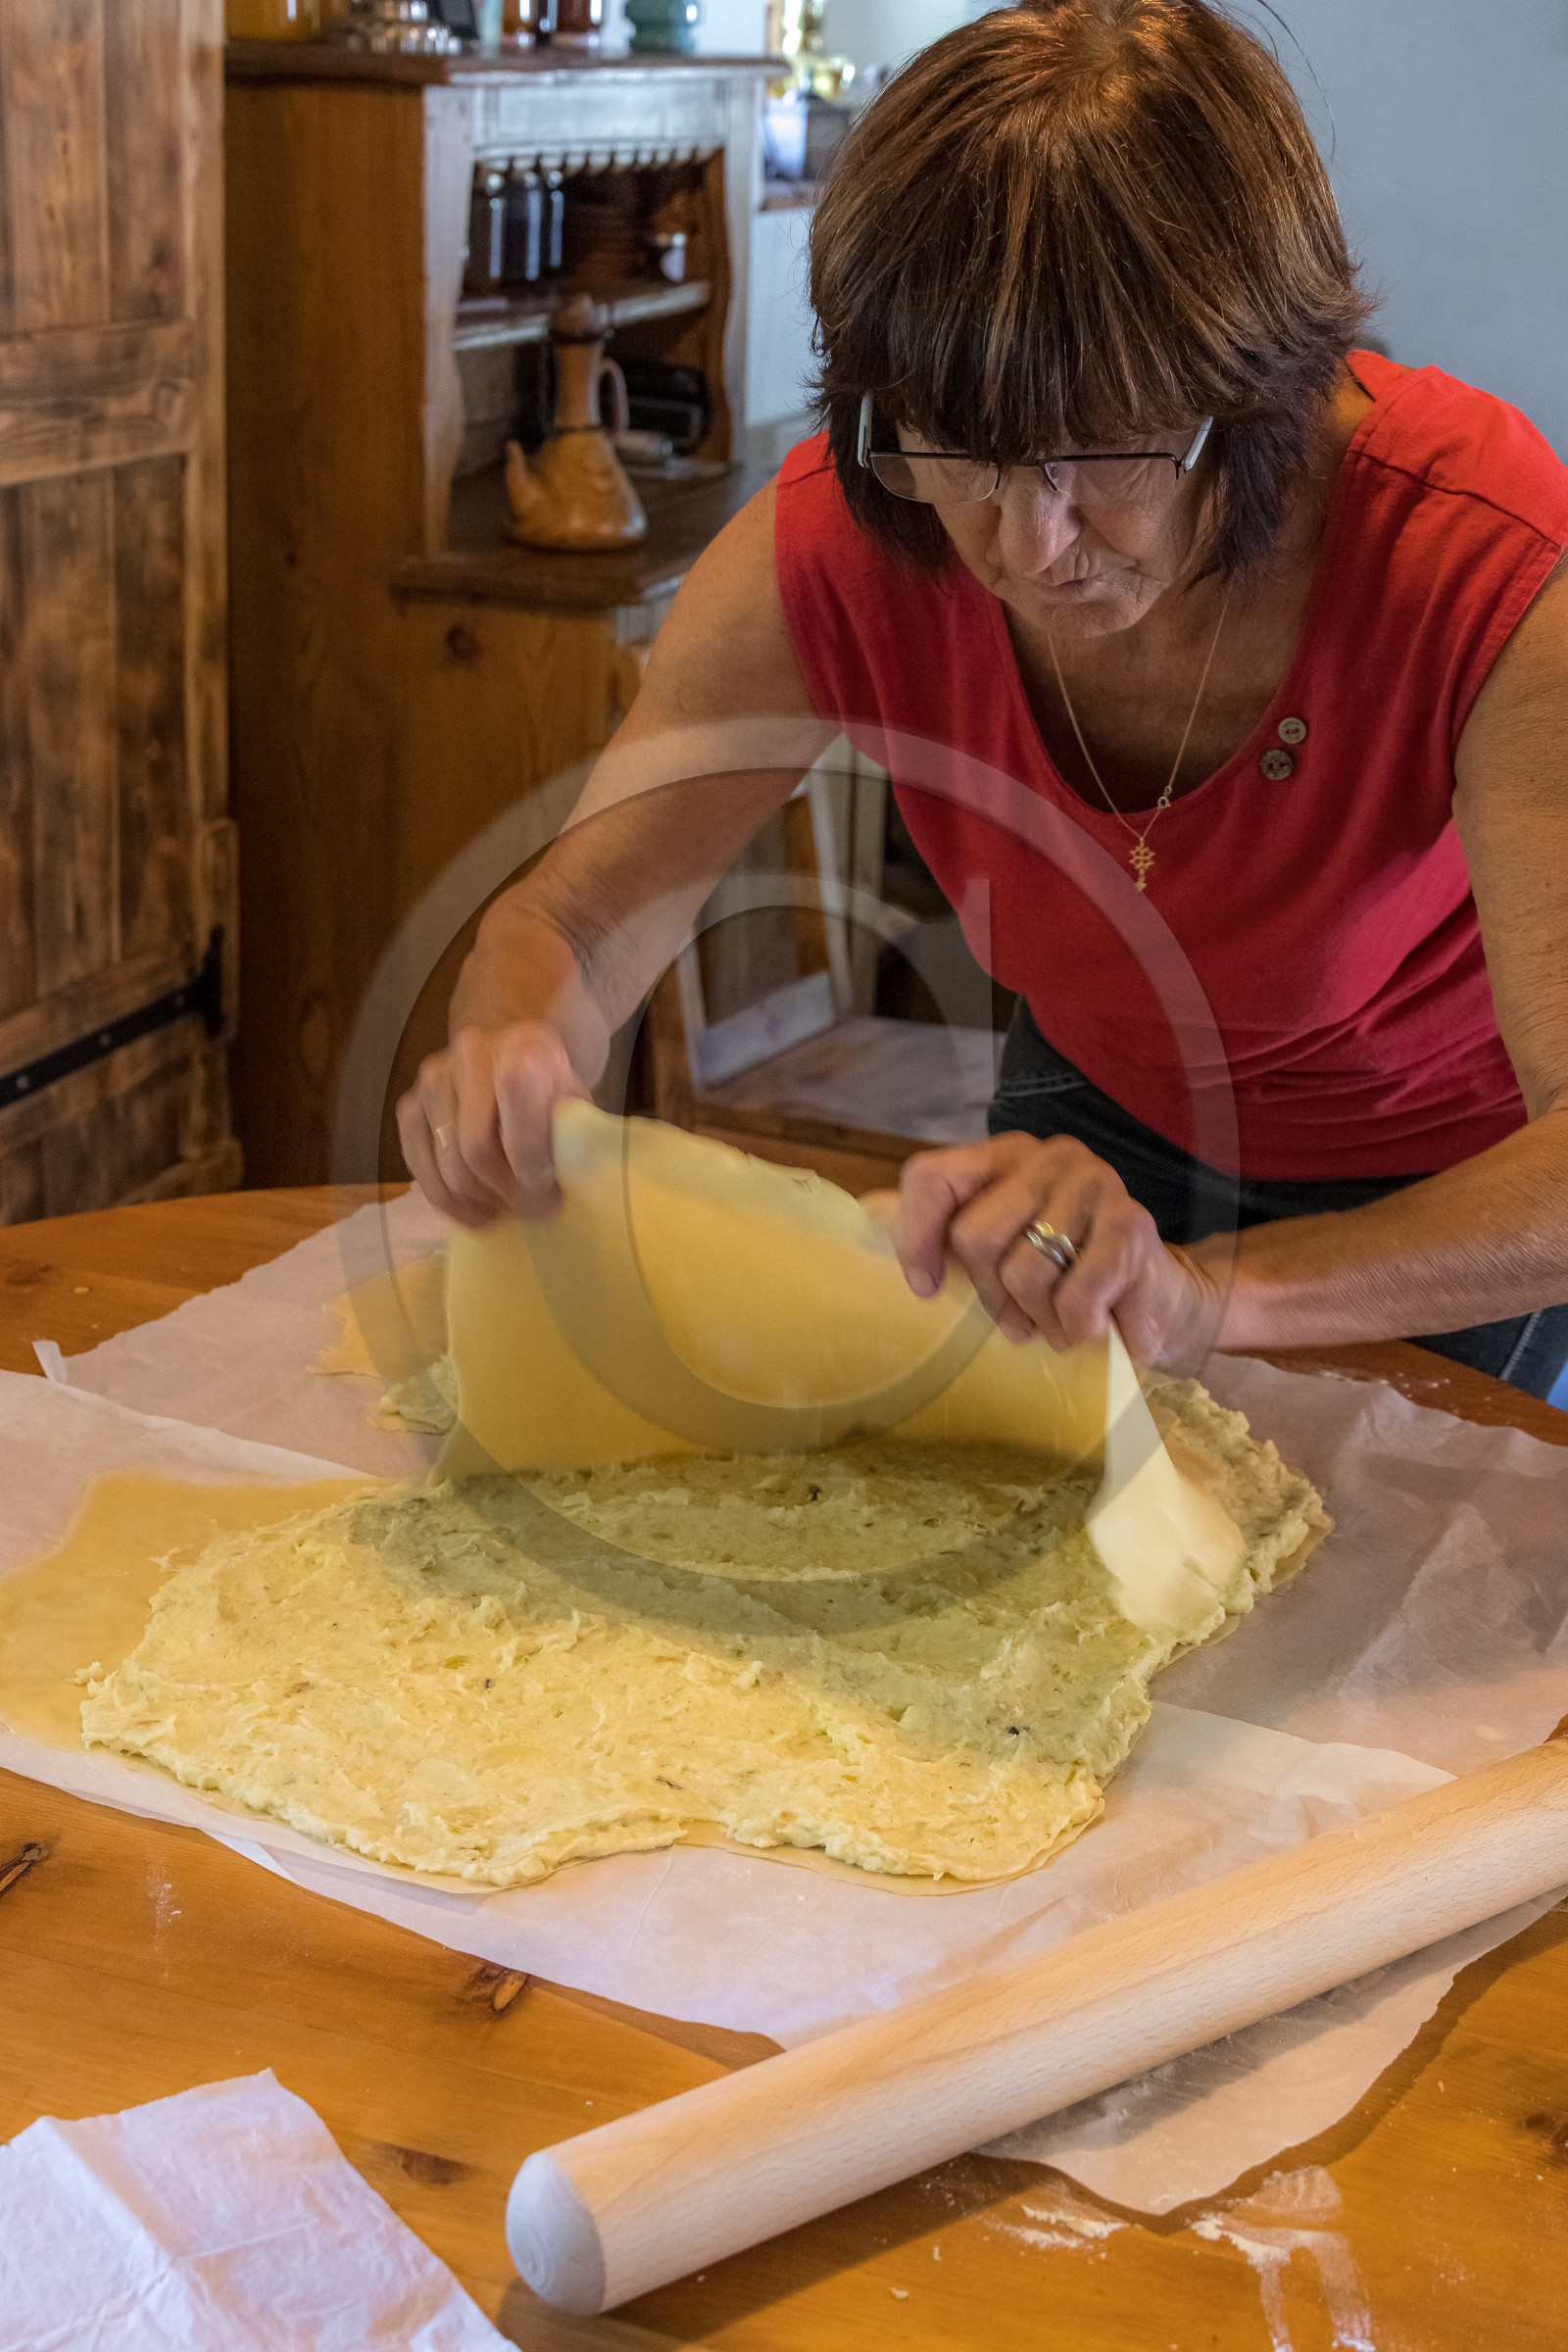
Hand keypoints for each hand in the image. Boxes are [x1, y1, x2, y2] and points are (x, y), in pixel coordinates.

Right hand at [395, 1022, 590, 1226]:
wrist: (517, 1065)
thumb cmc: (553, 1096)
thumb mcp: (577, 1109)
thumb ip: (572, 1139)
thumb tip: (560, 1183)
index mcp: (522, 1045)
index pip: (515, 1096)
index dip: (528, 1156)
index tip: (548, 1193)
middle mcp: (470, 1054)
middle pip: (475, 1148)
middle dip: (507, 1193)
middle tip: (532, 1210)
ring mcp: (432, 1079)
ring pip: (447, 1168)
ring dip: (480, 1201)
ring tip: (507, 1206)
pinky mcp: (409, 1107)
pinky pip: (420, 1171)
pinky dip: (451, 1202)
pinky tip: (478, 1207)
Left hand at [890, 1130, 1222, 1366]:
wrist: (1161, 1297)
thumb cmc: (1068, 1275)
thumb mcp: (1001, 1250)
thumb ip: (943, 1226)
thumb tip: (864, 1212)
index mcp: (1005, 1157)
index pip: (932, 1176)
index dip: (917, 1237)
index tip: (926, 1289)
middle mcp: (1048, 1156)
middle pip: (974, 1236)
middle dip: (993, 1295)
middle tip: (1018, 1318)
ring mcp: (1093, 1184)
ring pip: (1023, 1272)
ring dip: (1040, 1319)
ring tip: (1060, 1324)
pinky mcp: (1131, 1224)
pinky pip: (1075, 1296)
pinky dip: (1078, 1328)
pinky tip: (1095, 1327)